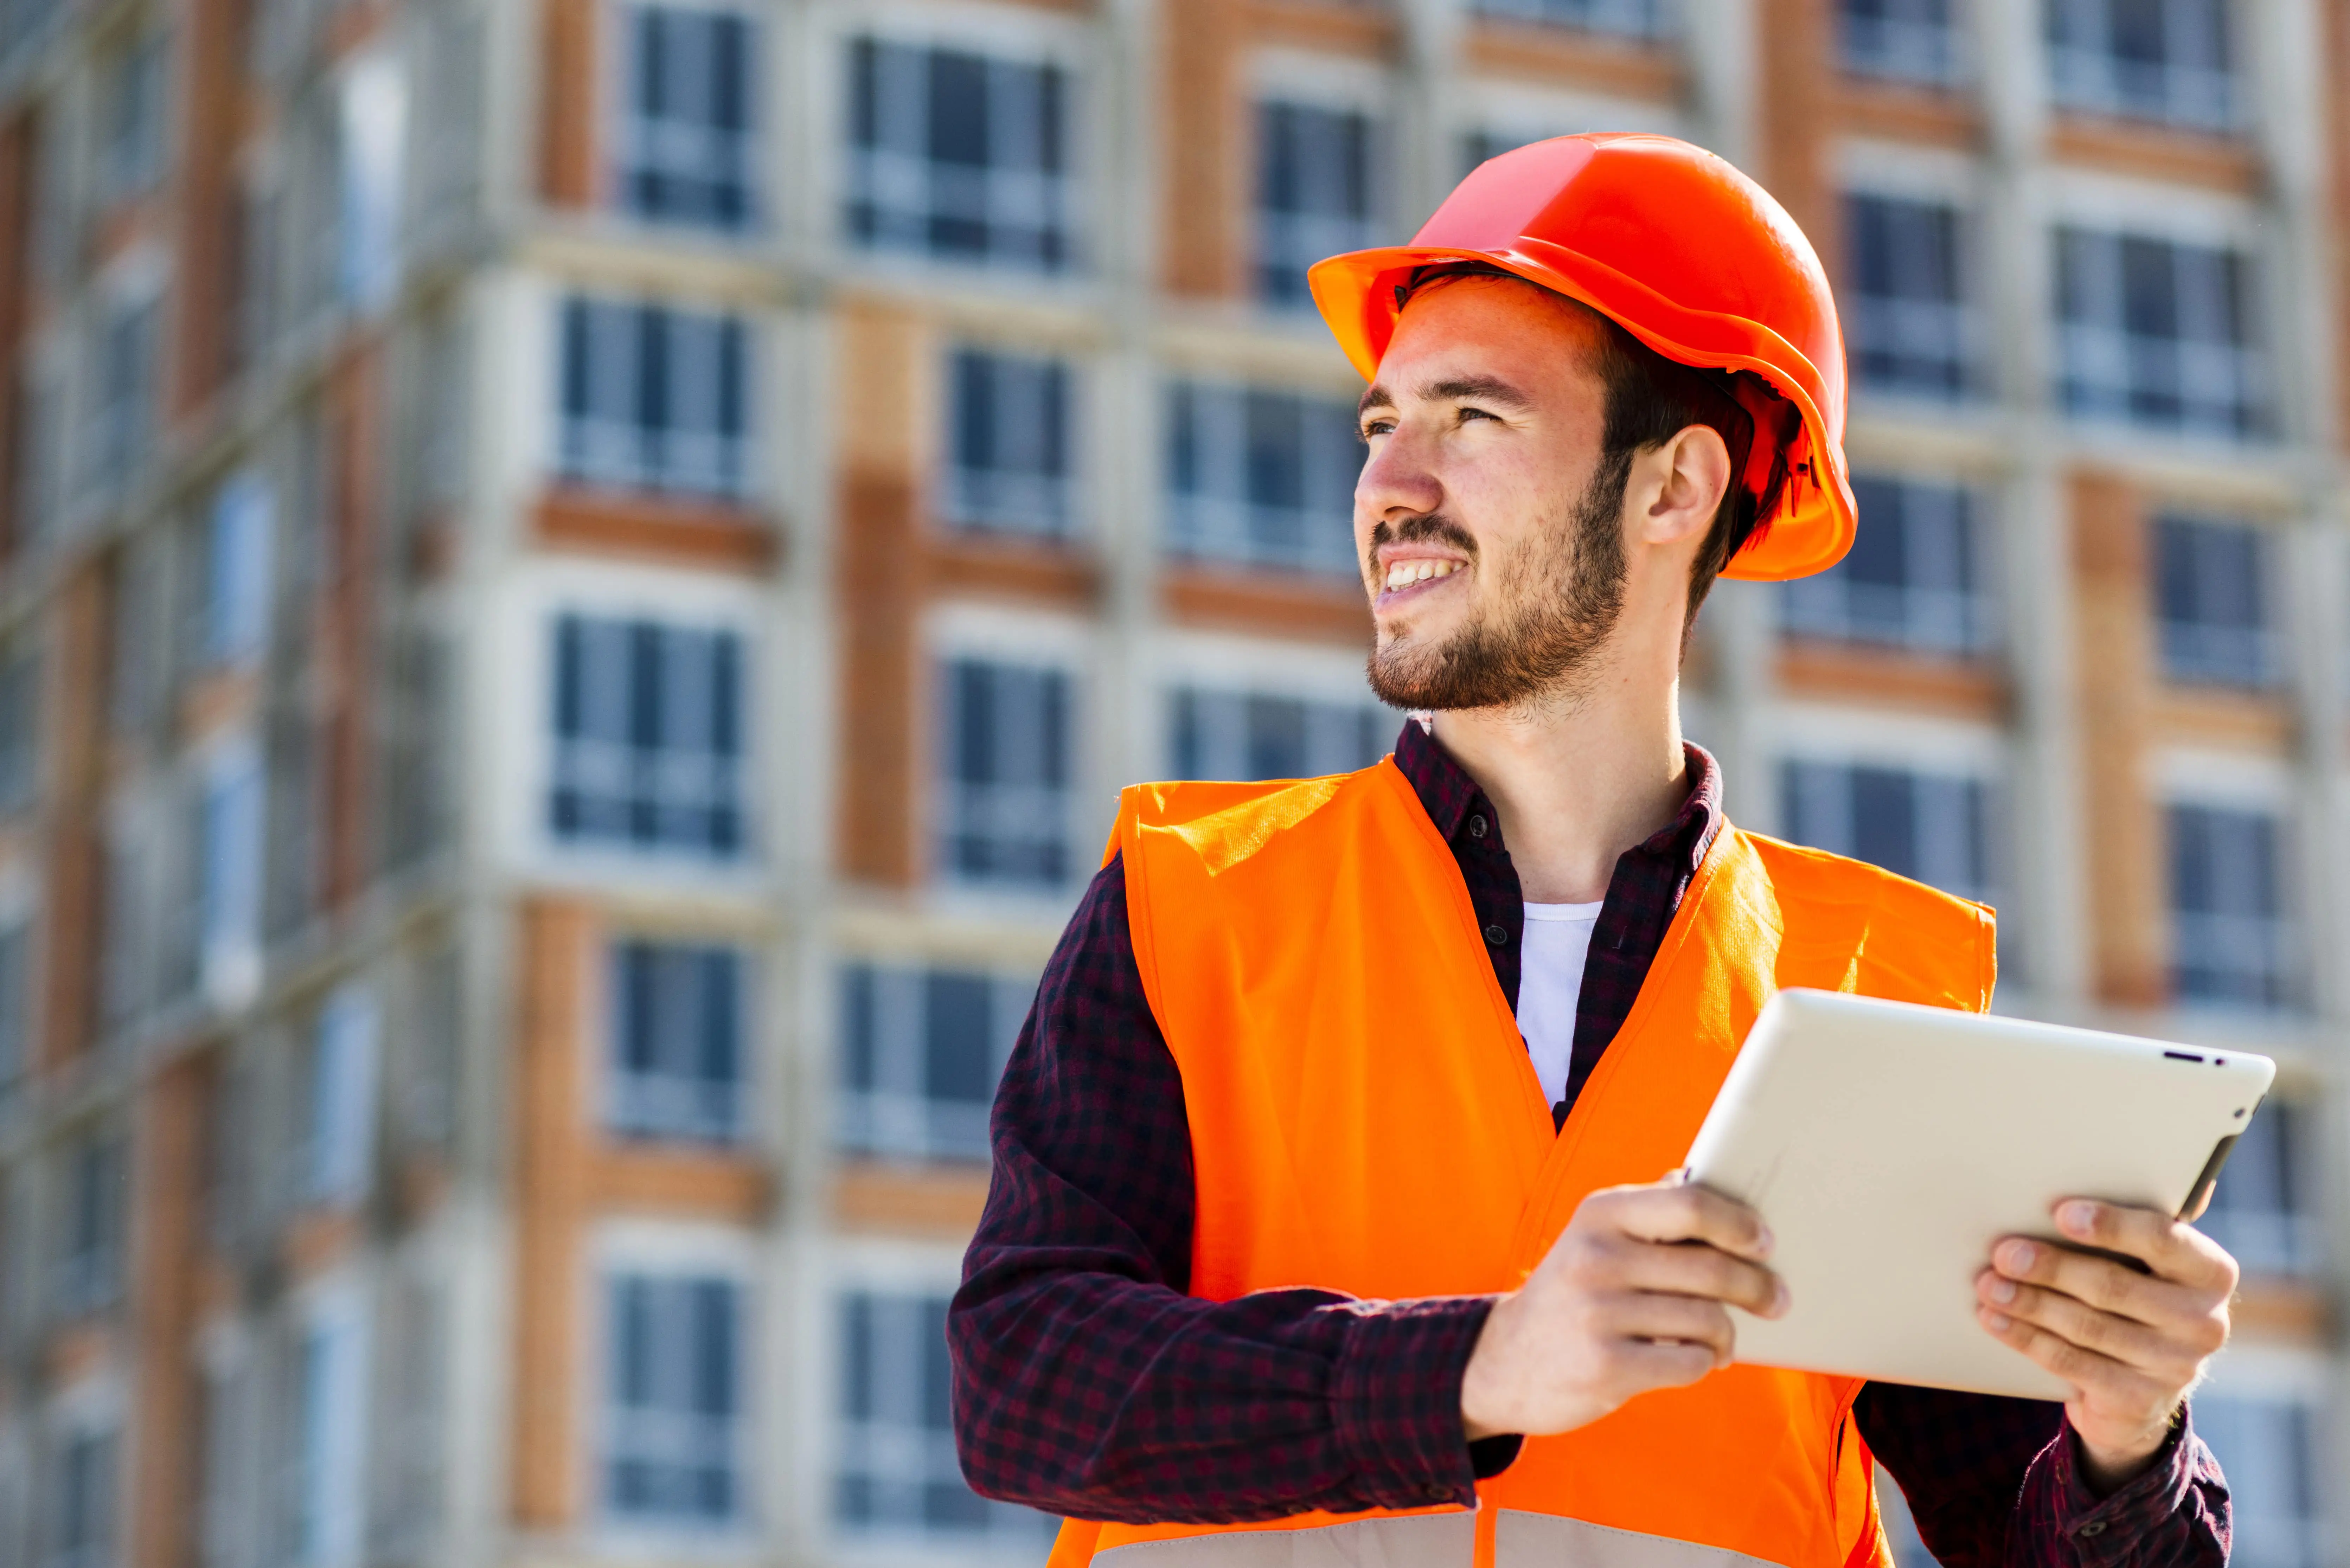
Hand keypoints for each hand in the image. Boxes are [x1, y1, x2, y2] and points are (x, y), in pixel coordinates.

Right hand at [1461, 1179, 1786, 1439]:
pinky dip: (1703, 1363)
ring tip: (1723, 1340)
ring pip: (1706, 1319)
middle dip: (1756, 1286)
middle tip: (1776, 1300)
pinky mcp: (1604, 1366)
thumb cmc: (1572, 1293)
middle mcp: (1595, 1257)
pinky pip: (1689, 1362)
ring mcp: (1597, 1313)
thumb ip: (1648, 1210)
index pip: (1690, 1204)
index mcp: (1600, 1213)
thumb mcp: (1595, 1237)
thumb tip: (1703, 1178)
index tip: (1765, 1242)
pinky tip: (1692, 1359)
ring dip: (1727, 1334)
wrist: (1505, 1360)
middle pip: (1709, 1267)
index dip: (1739, 1223)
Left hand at [1976, 1199, 2236, 1490]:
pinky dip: (2026, 1338)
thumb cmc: (2133, 1300)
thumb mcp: (2144, 1266)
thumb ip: (2124, 1231)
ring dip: (2029, 1303)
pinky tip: (1994, 1319)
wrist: (2142, 1389)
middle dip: (2051, 1267)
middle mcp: (2204, 1321)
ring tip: (1988, 1284)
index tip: (2059, 1212)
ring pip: (2086, 1326)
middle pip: (2113, 1285)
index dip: (2111, 1226)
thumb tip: (2062, 1187)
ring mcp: (2175, 1366)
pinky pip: (2072, 1362)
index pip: (2164, 1239)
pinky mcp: (2140, 1400)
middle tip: (2003, 1253)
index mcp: (2210, 1272)